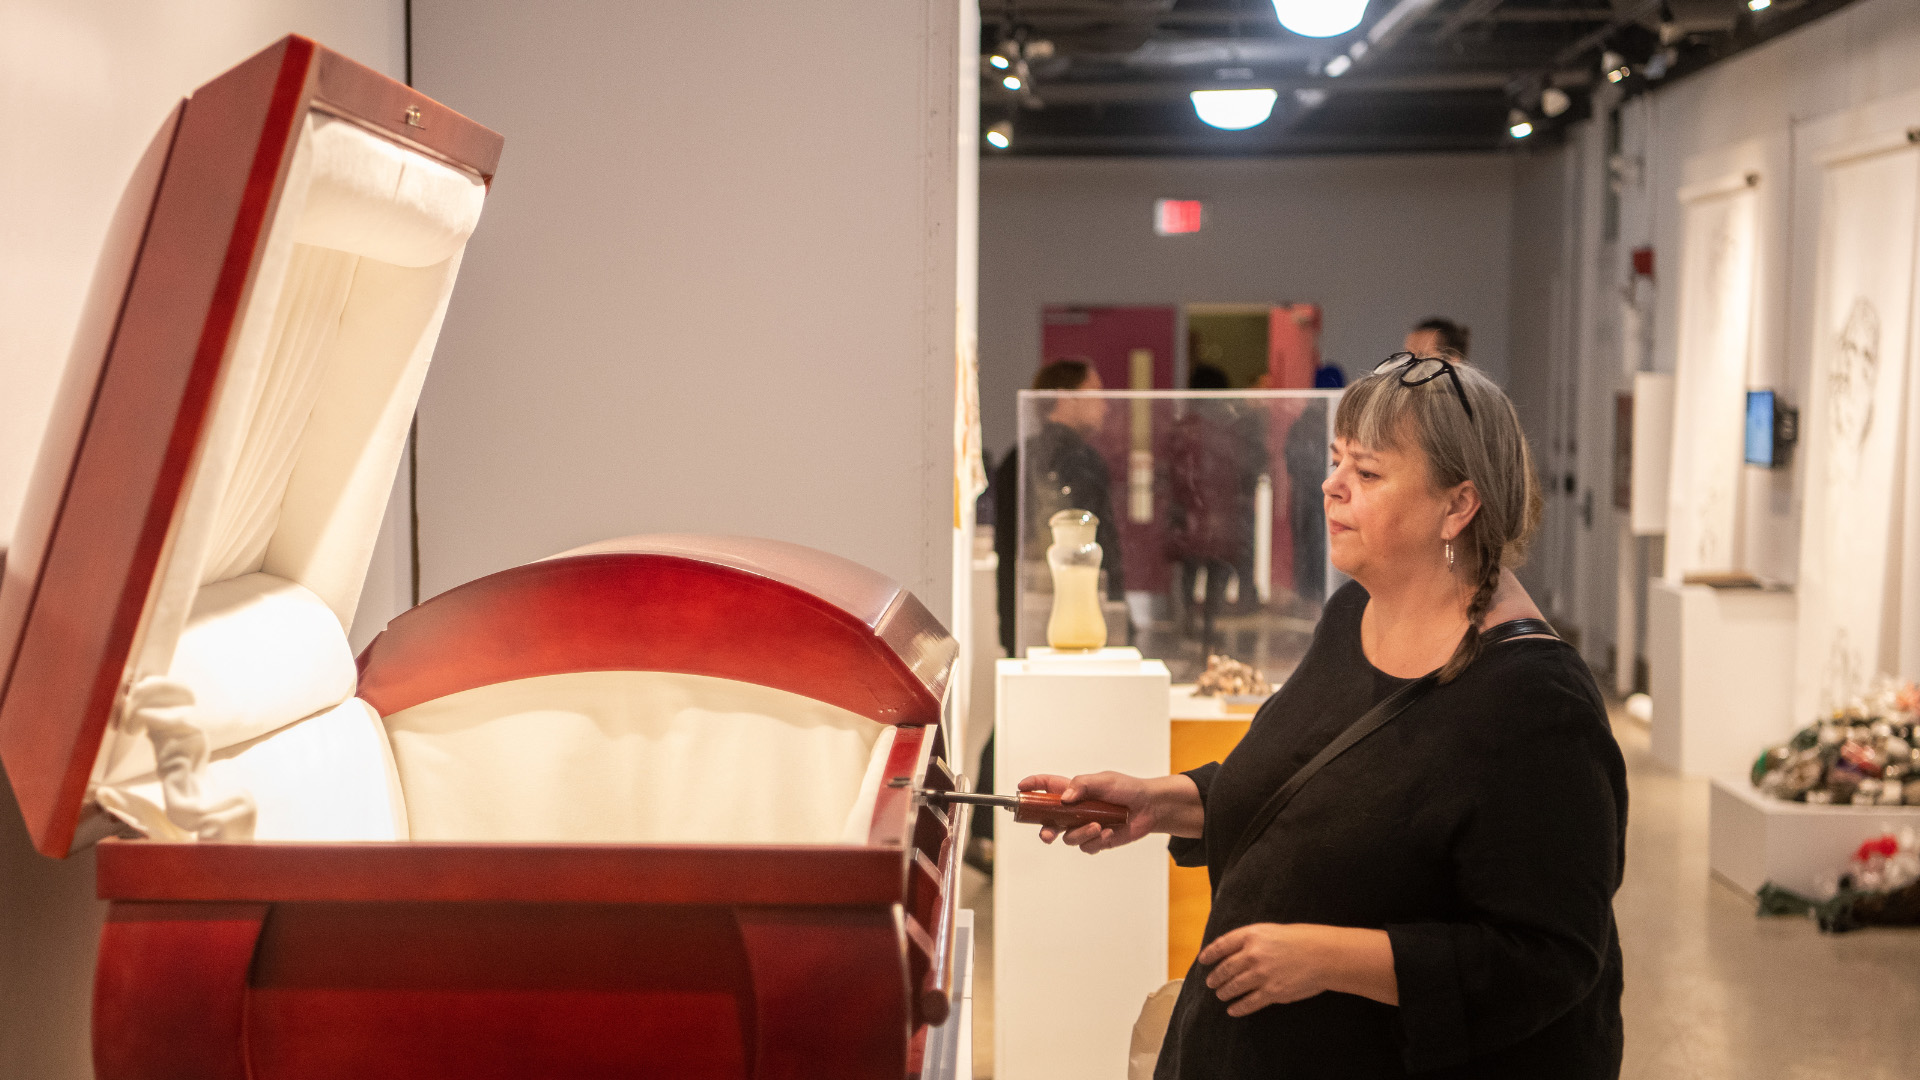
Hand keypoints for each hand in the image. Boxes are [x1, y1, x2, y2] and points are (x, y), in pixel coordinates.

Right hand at [1014, 771, 1197, 853]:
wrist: (1149, 808)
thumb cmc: (1127, 789)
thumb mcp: (1104, 780)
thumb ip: (1082, 785)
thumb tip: (1064, 799)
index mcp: (1073, 791)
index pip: (1045, 787)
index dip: (1031, 787)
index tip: (1020, 789)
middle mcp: (1075, 810)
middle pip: (1047, 821)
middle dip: (1044, 829)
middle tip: (1048, 833)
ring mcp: (1084, 826)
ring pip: (1068, 837)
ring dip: (1081, 833)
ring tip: (1098, 826)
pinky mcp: (1096, 840)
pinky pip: (1086, 847)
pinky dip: (1096, 840)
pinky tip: (1109, 831)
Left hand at [1199, 924, 1396, 1014]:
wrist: (1325, 955)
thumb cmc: (1303, 939)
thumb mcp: (1273, 930)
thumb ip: (1253, 939)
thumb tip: (1237, 950)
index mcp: (1252, 935)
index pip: (1222, 945)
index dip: (1210, 954)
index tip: (1203, 960)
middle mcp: (1252, 954)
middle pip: (1225, 968)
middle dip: (1215, 977)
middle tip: (1211, 982)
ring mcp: (1261, 975)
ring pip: (1234, 987)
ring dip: (1224, 992)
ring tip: (1220, 995)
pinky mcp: (1272, 992)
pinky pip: (1249, 1003)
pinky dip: (1238, 1008)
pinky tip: (1233, 1010)